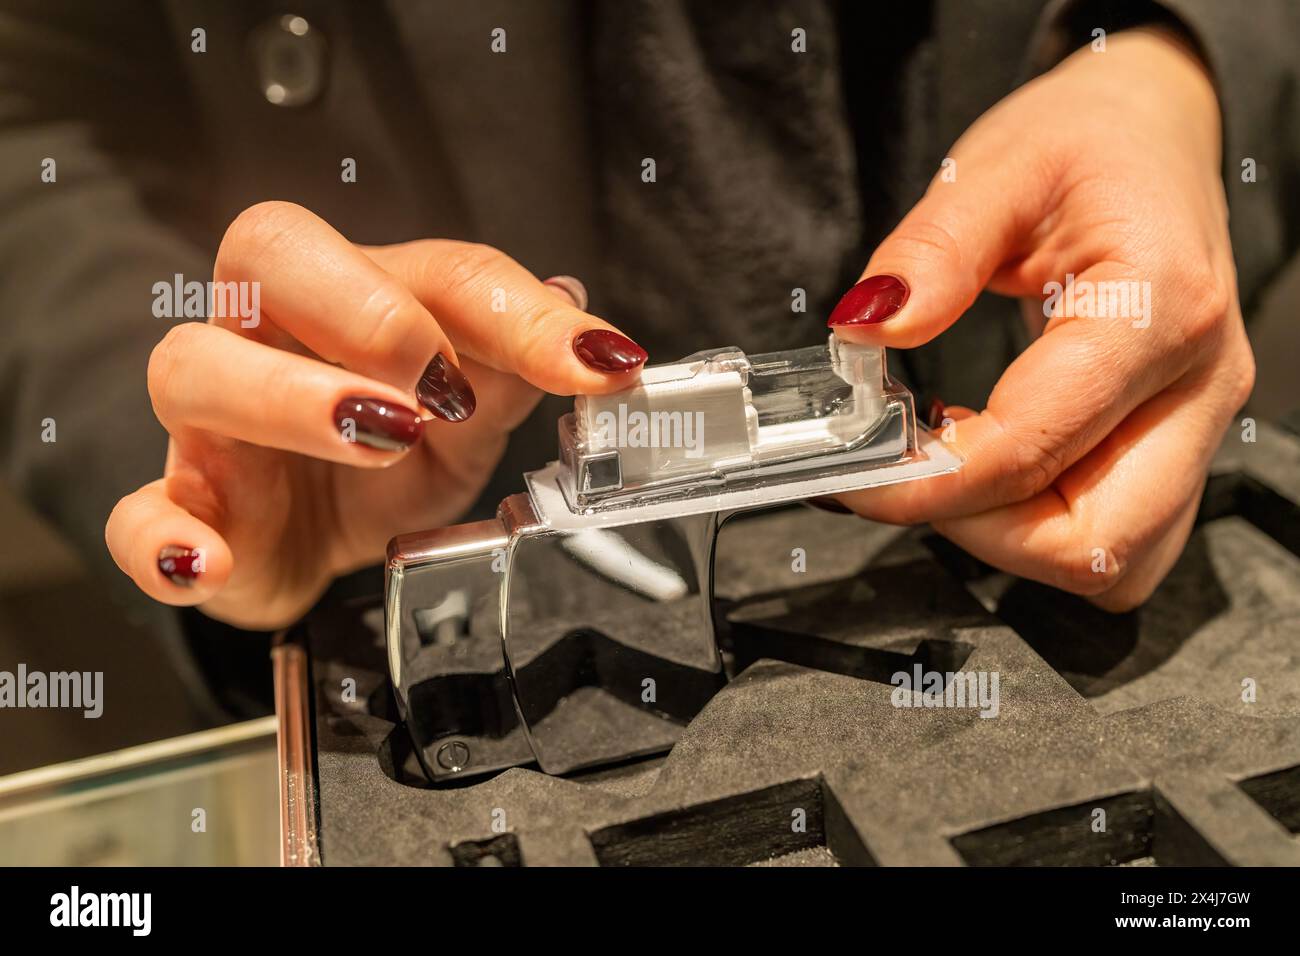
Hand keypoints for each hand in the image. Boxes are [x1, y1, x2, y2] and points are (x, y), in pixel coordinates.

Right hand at [107, 201, 647, 628]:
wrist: (317, 550)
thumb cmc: (390, 461)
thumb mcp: (470, 419)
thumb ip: (514, 369)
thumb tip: (581, 308)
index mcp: (358, 300)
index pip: (435, 267)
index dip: (518, 308)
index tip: (594, 360)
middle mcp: (273, 338)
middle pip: (270, 251)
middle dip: (362, 306)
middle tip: (441, 379)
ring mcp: (215, 426)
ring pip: (194, 367)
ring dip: (288, 399)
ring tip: (379, 438)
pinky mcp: (183, 513)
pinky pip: (137, 515)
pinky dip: (163, 537)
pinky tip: (207, 559)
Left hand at [827, 27, 1254, 610]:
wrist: (1155, 130)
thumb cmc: (1089, 141)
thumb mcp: (997, 166)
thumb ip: (929, 252)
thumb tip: (865, 330)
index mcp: (1158, 308)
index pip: (1033, 449)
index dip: (928, 481)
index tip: (853, 467)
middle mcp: (1196, 386)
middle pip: (1093, 543)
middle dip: (978, 532)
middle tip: (901, 473)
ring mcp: (1194, 423)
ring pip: (1113, 559)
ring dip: (1012, 540)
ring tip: (944, 466)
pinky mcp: (1172, 441)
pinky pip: (1115, 533)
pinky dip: (1039, 526)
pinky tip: (988, 465)